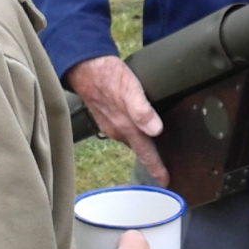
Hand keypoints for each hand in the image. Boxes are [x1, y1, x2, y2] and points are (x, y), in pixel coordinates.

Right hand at [65, 56, 169, 185]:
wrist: (83, 66)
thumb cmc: (108, 76)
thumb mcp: (129, 89)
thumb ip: (142, 110)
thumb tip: (156, 130)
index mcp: (125, 127)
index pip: (145, 153)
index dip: (156, 167)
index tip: (165, 181)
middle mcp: (117, 130)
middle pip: (138, 149)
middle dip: (151, 161)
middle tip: (163, 172)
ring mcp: (110, 123)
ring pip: (131, 140)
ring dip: (142, 147)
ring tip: (153, 153)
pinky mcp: (106, 115)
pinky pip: (123, 131)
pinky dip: (133, 135)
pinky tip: (138, 130)